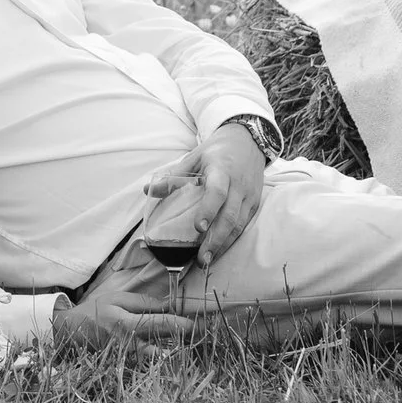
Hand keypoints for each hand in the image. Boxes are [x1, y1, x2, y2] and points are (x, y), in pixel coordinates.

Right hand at [57, 289, 197, 349]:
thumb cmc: (94, 311)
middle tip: (206, 330)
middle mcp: (130, 345)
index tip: (201, 320)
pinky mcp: (127, 364)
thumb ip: (144, 303)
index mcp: (127, 324)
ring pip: (160, 357)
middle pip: (167, 344)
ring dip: (178, 348)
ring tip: (195, 339)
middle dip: (187, 338)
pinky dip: (165, 356)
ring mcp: (129, 358)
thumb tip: (170, 304)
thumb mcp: (117, 299)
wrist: (71, 333)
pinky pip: (151, 362)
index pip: (162, 324)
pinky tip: (176, 349)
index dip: (183, 323)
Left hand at [141, 121, 268, 265]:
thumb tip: (147, 190)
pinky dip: (232, 240)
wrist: (248, 141)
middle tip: (201, 258)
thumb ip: (174, 176)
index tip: (198, 227)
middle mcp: (238, 185)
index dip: (208, 210)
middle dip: (215, 240)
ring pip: (238, 225)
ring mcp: (249, 196)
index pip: (217, 192)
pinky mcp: (254, 204)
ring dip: (223, 245)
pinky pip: (244, 225)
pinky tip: (219, 251)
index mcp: (222, 171)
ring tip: (207, 260)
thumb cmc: (217, 151)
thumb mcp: (194, 157)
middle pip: (229, 216)